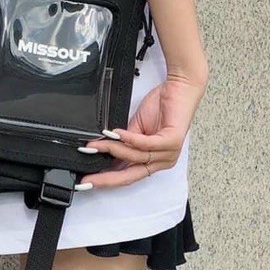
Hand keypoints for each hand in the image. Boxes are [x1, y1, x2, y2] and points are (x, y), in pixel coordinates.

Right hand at [80, 72, 206, 188]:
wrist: (181, 88)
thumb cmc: (163, 106)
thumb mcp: (137, 127)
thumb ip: (125, 143)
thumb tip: (106, 155)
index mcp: (155, 161)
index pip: (128, 176)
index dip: (108, 179)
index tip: (89, 180)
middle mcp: (163, 161)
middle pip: (131, 175)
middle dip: (107, 178)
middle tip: (88, 179)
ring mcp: (169, 153)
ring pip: (135, 157)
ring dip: (113, 150)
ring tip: (96, 145)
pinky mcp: (172, 140)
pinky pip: (146, 144)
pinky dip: (129, 139)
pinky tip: (115, 134)